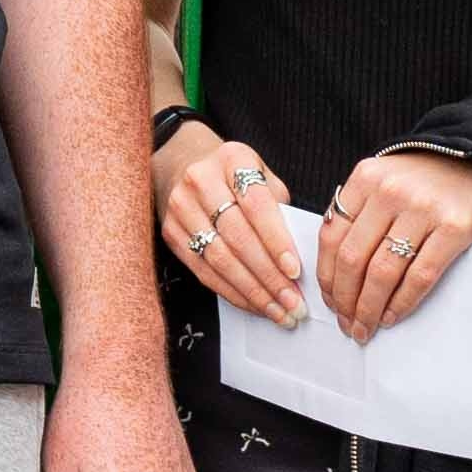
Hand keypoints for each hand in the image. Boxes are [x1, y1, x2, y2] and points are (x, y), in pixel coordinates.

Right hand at [155, 118, 307, 325]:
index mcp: (232, 159)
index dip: (277, 241)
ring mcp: (181, 208)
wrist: (186, 165)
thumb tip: (300, 260)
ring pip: (220, 260)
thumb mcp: (263, 176)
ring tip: (280, 312)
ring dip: (254, 292)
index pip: (257, 205)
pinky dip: (233, 293)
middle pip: (238, 237)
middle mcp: (200, 180)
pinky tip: (255, 305)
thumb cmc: (237, 177)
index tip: (296, 271)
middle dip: (270, 276)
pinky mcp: (171, 233)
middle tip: (295, 304)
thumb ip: (280, 209)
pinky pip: (204, 272)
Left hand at [320, 148, 471, 339]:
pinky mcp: (455, 227)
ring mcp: (423, 208)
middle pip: (354, 259)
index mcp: (365, 178)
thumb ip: (358, 214)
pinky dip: (402, 303)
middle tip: (347, 324)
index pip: (332, 237)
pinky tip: (393, 316)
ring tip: (366, 327)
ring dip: (370, 308)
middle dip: (346, 300)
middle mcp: (390, 190)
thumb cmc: (423, 182)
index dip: (327, 277)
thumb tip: (334, 275)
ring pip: (383, 272)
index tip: (330, 302)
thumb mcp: (383, 182)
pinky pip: (420, 276)